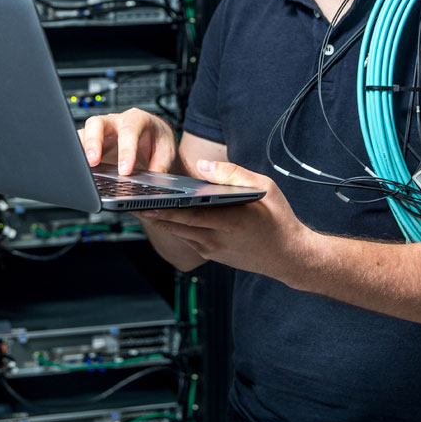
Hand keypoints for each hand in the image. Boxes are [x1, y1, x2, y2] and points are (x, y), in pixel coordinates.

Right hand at [78, 108, 176, 174]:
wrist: (155, 141)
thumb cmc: (159, 143)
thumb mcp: (167, 154)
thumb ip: (160, 168)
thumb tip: (153, 185)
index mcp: (137, 119)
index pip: (129, 131)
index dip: (126, 151)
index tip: (125, 171)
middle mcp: (116, 122)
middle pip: (98, 123)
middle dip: (93, 142)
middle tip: (93, 162)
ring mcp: (101, 132)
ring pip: (84, 132)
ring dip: (80, 149)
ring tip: (80, 168)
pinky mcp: (92, 143)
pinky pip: (79, 145)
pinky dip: (76, 156)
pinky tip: (77, 170)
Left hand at [136, 159, 313, 281]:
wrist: (291, 256)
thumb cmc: (279, 219)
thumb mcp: (264, 187)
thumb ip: (232, 173)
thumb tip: (203, 165)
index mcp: (229, 221)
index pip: (188, 214)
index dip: (163, 208)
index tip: (143, 200)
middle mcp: (217, 239)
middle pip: (176, 225)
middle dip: (152, 214)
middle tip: (130, 202)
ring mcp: (213, 250)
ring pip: (179, 233)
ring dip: (161, 221)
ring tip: (140, 205)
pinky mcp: (212, 255)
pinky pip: (188, 239)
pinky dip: (174, 227)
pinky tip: (164, 215)